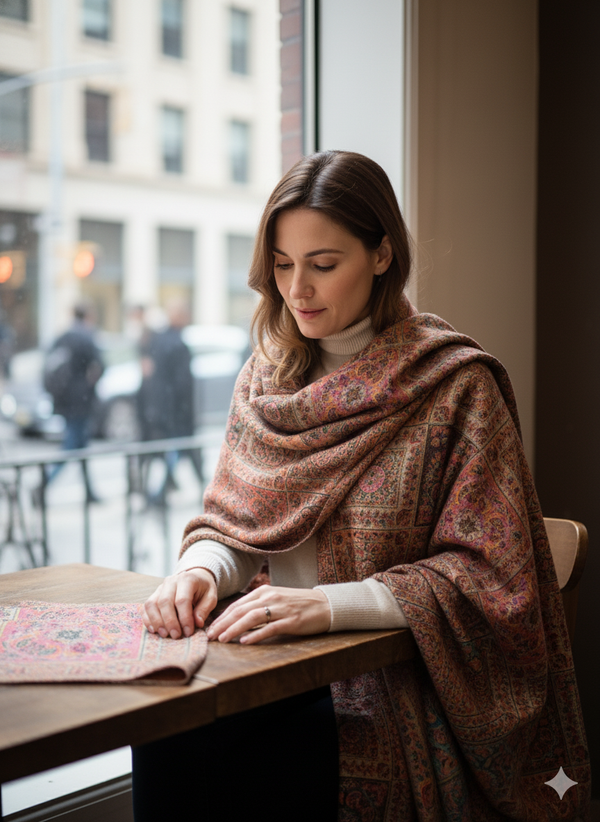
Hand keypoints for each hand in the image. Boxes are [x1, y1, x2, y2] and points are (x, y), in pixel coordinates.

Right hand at [143, 568, 217, 639]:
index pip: (182, 600)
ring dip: (157, 621)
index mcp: (187, 579)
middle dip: (169, 622)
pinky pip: (146, 607)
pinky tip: (154, 630)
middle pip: (164, 602)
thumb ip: (204, 609)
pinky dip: (148, 619)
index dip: (184, 618)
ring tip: (164, 634)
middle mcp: (171, 581)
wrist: (195, 578)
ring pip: (152, 604)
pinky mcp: (154, 594)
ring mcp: (160, 587)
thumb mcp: (211, 597)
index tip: (188, 632)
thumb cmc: (203, 589)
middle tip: (176, 636)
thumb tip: (197, 623)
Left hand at [206, 585, 330, 644]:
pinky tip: (245, 641)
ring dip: (234, 629)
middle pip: (241, 610)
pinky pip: (270, 628)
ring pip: (252, 618)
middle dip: (223, 624)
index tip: (210, 628)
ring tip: (223, 639)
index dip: (222, 617)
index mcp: (265, 591)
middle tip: (210, 636)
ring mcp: (281, 609)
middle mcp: (271, 597)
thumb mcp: (276, 599)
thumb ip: (258, 606)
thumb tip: (237, 619)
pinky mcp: (292, 621)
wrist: (326, 605)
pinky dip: (256, 635)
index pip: (238, 605)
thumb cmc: (299, 604)